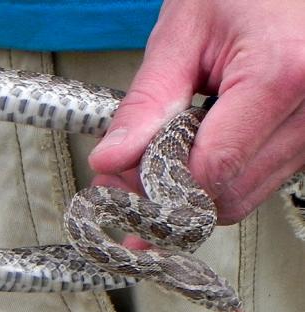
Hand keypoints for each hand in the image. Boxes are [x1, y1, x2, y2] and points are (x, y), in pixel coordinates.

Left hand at [89, 0, 304, 226]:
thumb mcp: (181, 35)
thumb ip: (145, 104)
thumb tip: (112, 159)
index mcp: (280, 75)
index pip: (213, 166)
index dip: (160, 180)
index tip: (123, 176)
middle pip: (228, 192)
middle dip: (175, 187)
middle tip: (137, 164)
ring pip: (244, 195)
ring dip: (200, 182)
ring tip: (176, 141)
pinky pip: (259, 181)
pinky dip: (223, 172)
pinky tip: (207, 141)